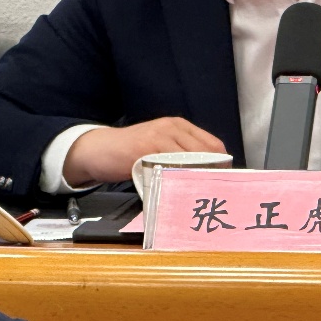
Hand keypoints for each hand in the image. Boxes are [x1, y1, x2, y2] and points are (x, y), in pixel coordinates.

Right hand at [63, 117, 225, 185]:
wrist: (99, 148)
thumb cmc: (132, 151)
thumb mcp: (160, 146)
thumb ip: (181, 154)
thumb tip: (207, 174)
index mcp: (180, 126)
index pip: (213, 144)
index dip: (221, 165)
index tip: (222, 182)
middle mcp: (173, 127)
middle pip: (206, 152)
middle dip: (212, 173)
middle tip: (213, 193)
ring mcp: (159, 136)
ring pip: (190, 159)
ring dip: (196, 178)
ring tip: (198, 195)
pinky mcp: (146, 148)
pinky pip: (169, 166)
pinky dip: (176, 179)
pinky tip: (177, 191)